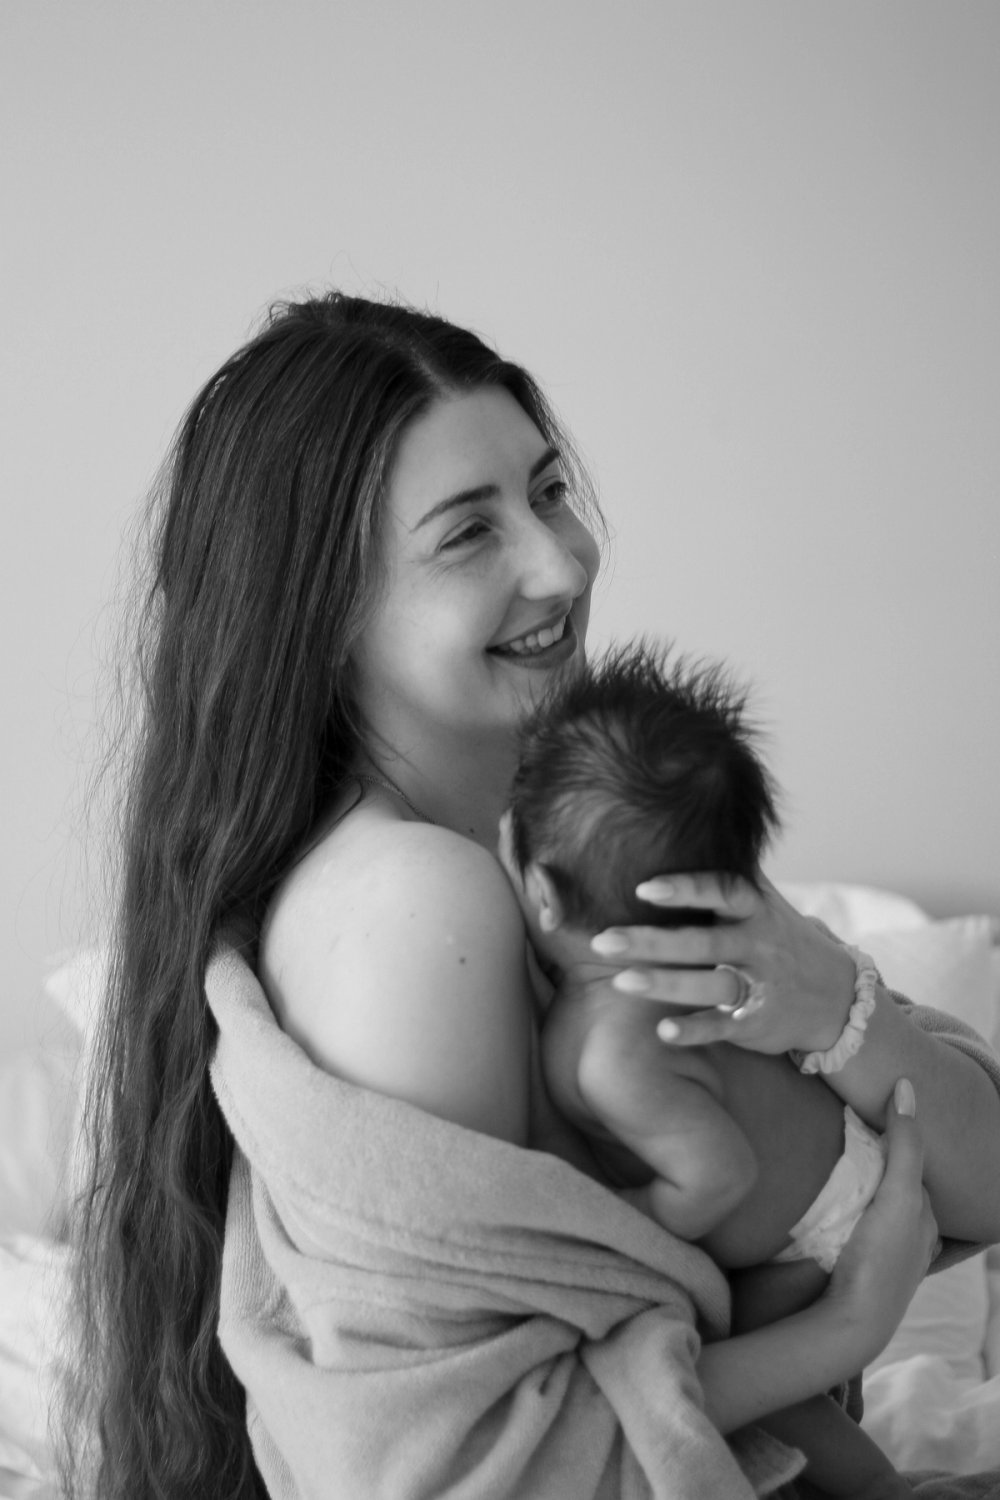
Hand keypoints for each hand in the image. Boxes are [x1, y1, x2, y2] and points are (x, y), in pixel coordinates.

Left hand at [590, 871, 856, 1055]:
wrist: (837, 995)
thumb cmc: (777, 935)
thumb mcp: (761, 900)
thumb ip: (724, 871)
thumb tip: (673, 823)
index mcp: (755, 908)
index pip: (721, 891)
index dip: (684, 889)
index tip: (643, 887)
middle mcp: (757, 944)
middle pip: (702, 942)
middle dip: (651, 941)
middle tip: (602, 941)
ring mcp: (759, 985)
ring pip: (709, 984)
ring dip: (665, 984)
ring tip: (621, 982)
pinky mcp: (756, 1022)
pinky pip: (723, 1026)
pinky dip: (694, 1030)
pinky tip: (662, 1033)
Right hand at [823, 1079, 938, 1365]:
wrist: (851, 1320)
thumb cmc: (880, 1256)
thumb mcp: (900, 1193)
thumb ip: (905, 1144)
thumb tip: (906, 1085)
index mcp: (926, 1218)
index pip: (913, 1167)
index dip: (896, 1140)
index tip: (867, 1115)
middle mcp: (912, 1239)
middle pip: (897, 1190)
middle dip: (881, 1167)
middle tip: (847, 1138)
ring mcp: (885, 1258)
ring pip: (877, 1212)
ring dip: (862, 1192)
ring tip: (834, 1170)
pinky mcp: (859, 1270)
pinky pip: (857, 1232)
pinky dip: (849, 1217)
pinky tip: (829, 1212)